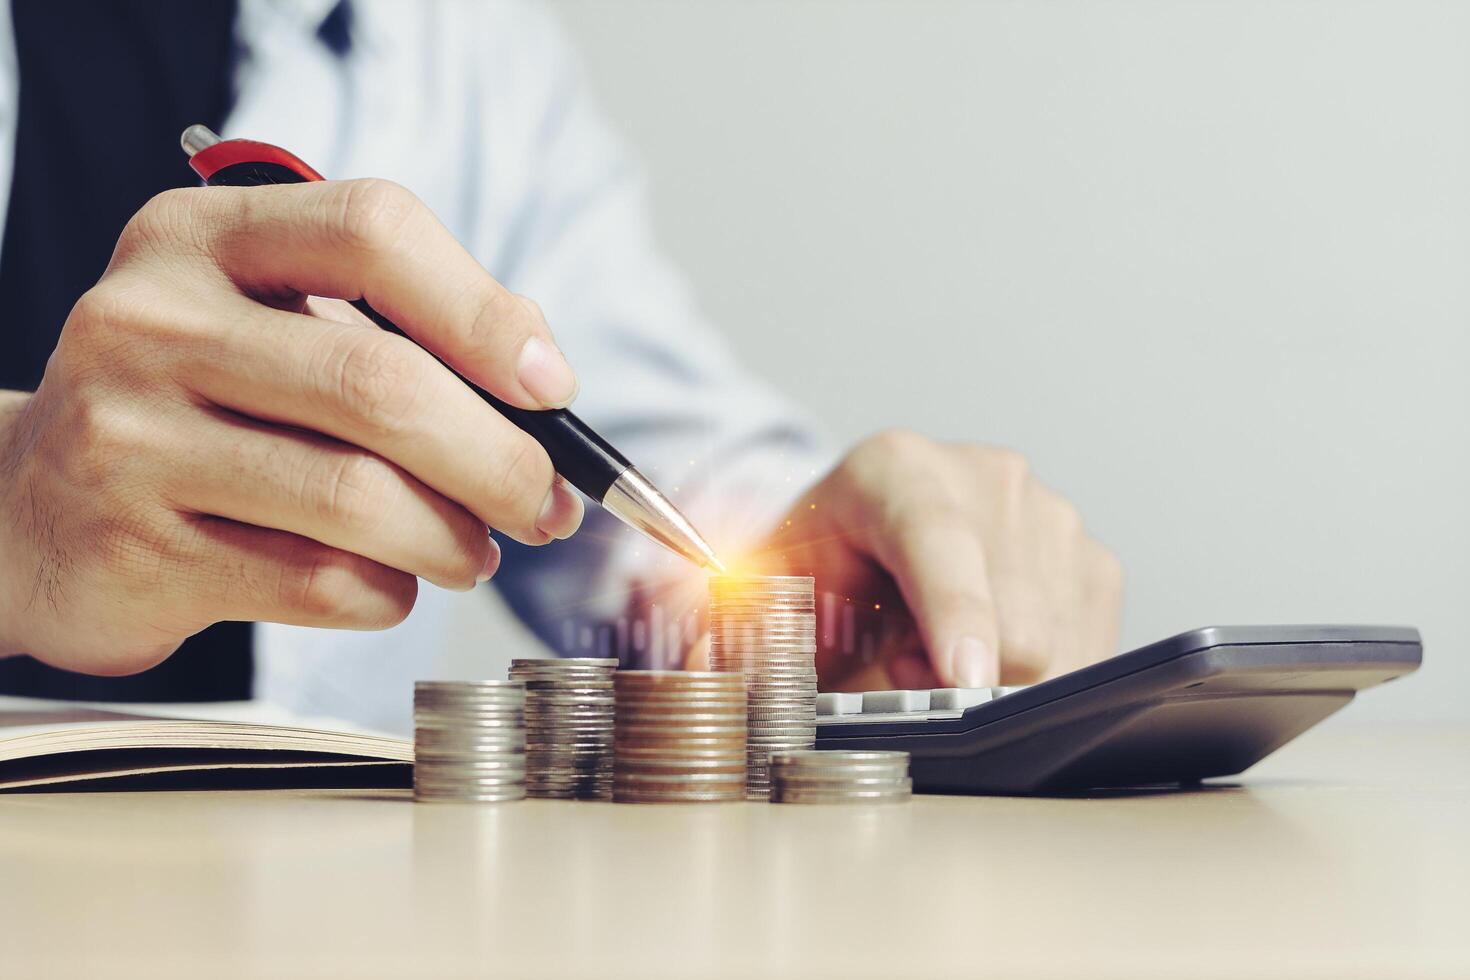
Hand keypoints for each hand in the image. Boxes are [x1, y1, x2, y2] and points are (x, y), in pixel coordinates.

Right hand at [0, 179, 583, 673]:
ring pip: (356, 497)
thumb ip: (396, 327)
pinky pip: (316, 582)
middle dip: (499, 459)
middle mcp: (152, 319)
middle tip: (546, 503)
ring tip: (473, 552)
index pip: (372, 230)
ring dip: (452, 539)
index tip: (551, 387)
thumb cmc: (196, 408)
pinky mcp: (133, 547)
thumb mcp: (271, 325)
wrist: (30, 511)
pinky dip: (386, 592)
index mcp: (204, 236)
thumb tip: (540, 373)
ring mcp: (129, 435)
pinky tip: (389, 583)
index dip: (485, 312)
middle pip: (379, 383)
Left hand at [747, 431, 1121, 689]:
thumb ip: (723, 616)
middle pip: (1010, 623)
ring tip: (933, 651)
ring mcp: (1050, 513)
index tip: (962, 677)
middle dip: (956, 680)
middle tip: (897, 668)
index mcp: (896, 468)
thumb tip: (702, 651)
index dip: (955, 613)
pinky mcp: (1091, 559)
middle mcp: (986, 475)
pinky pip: (1085, 653)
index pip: (939, 540)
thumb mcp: (754, 591)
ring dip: (991, 682)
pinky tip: (981, 653)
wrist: (861, 544)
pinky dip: (1032, 679)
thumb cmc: (812, 574)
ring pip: (1054, 647)